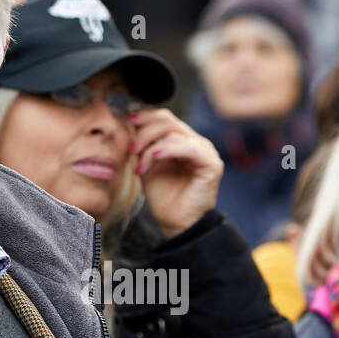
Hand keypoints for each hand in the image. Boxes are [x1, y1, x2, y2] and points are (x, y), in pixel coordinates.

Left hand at [127, 108, 222, 238]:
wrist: (174, 221)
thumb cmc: (162, 195)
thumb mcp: (146, 163)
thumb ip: (142, 145)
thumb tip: (129, 122)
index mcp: (183, 140)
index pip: (164, 117)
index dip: (145, 116)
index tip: (127, 121)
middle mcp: (196, 142)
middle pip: (168, 121)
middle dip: (144, 131)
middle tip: (130, 149)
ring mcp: (206, 151)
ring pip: (174, 133)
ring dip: (150, 147)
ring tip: (140, 166)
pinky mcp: (212, 164)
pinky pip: (187, 147)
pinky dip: (166, 150)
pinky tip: (153, 158)